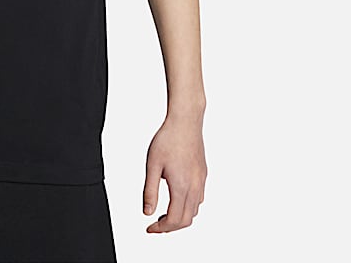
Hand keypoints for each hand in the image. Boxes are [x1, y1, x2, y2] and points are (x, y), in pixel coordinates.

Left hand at [142, 111, 206, 232]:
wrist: (185, 122)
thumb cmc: (167, 139)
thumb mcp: (152, 165)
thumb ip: (150, 191)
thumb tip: (147, 212)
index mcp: (181, 187)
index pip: (174, 220)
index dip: (161, 228)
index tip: (150, 228)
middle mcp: (195, 187)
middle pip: (186, 220)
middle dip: (170, 227)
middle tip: (156, 224)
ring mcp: (201, 181)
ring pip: (194, 211)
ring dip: (180, 218)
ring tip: (165, 213)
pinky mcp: (203, 174)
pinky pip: (199, 199)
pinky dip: (188, 206)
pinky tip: (178, 198)